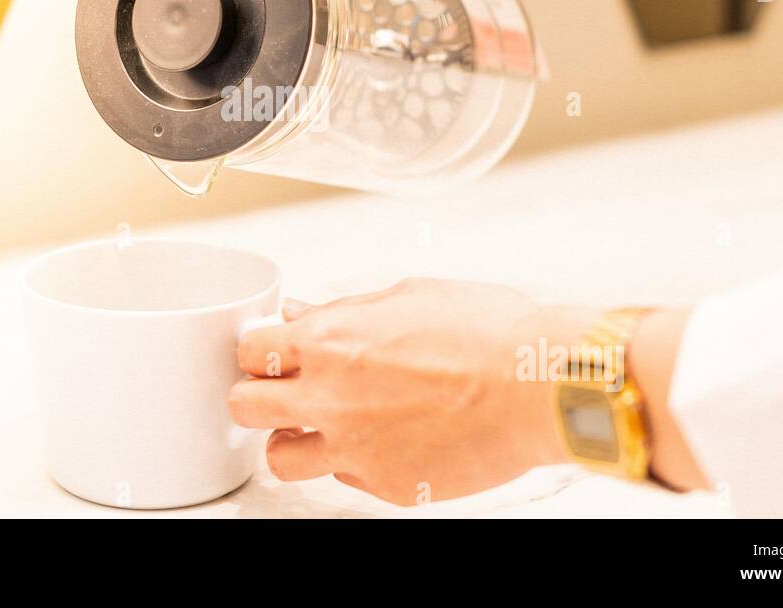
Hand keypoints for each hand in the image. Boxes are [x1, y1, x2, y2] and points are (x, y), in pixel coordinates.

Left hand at [229, 279, 587, 504]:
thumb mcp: (406, 296)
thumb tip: (305, 314)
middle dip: (256, 395)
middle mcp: (329, 399)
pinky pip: (343, 479)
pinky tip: (380, 438)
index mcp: (328, 342)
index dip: (257, 350)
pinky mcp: (385, 485)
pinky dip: (351, 461)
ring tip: (318, 426)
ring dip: (291, 440)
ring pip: (280, 459)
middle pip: (245, 407)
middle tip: (280, 389)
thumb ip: (344, 310)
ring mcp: (354, 449)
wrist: (538, 386)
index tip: (268, 351)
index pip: (250, 351)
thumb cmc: (488, 333)